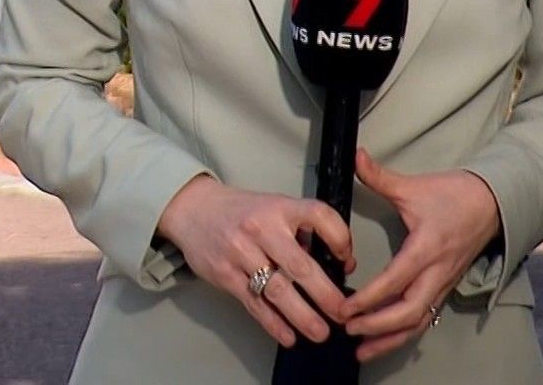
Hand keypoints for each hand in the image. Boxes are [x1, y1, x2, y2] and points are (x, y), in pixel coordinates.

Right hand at [154, 174, 357, 347]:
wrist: (194, 210)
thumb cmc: (243, 211)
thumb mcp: (275, 207)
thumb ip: (304, 231)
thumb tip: (341, 261)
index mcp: (280, 207)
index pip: (318, 215)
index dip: (339, 237)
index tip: (348, 261)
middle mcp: (261, 228)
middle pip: (299, 264)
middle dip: (324, 293)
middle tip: (342, 312)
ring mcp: (241, 253)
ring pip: (276, 289)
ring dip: (301, 315)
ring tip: (321, 332)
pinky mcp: (225, 275)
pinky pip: (253, 303)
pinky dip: (272, 322)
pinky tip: (288, 336)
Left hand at [341, 149, 501, 361]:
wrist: (493, 202)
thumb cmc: (454, 195)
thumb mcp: (414, 185)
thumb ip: (380, 176)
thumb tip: (355, 156)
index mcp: (426, 248)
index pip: (395, 281)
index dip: (369, 298)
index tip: (345, 308)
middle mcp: (436, 272)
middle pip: (409, 311)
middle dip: (377, 326)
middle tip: (347, 329)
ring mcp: (443, 283)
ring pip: (418, 321)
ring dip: (390, 339)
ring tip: (362, 351)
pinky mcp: (446, 287)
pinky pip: (426, 317)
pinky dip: (404, 333)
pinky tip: (385, 342)